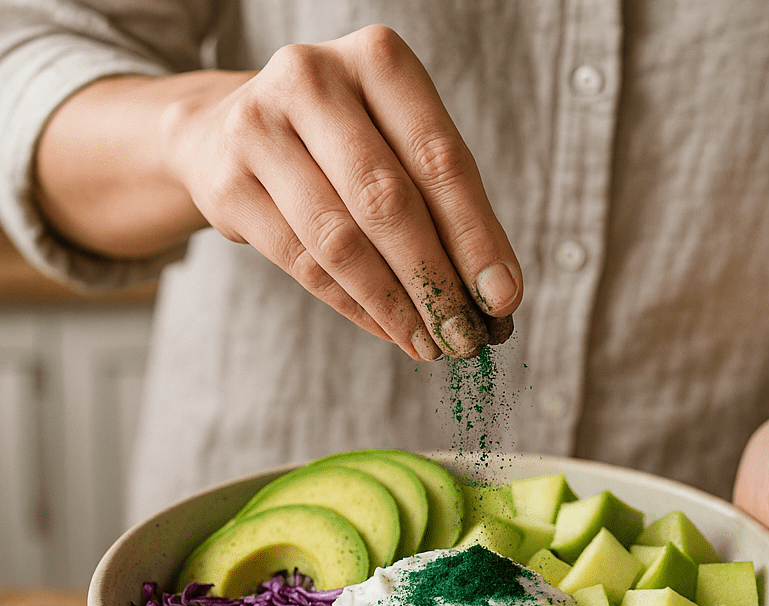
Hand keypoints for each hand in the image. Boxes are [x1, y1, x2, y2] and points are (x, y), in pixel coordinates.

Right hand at [161, 26, 519, 358]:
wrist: (224, 131)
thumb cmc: (341, 144)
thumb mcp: (397, 144)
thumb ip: (445, 204)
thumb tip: (494, 293)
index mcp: (376, 59)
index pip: (439, 158)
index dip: (475, 236)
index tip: (502, 298)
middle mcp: (312, 79)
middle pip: (387, 201)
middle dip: (434, 280)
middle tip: (465, 335)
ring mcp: (258, 128)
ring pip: (340, 240)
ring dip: (394, 305)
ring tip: (431, 342)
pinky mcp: (226, 184)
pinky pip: (303, 263)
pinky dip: (355, 306)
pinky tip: (389, 329)